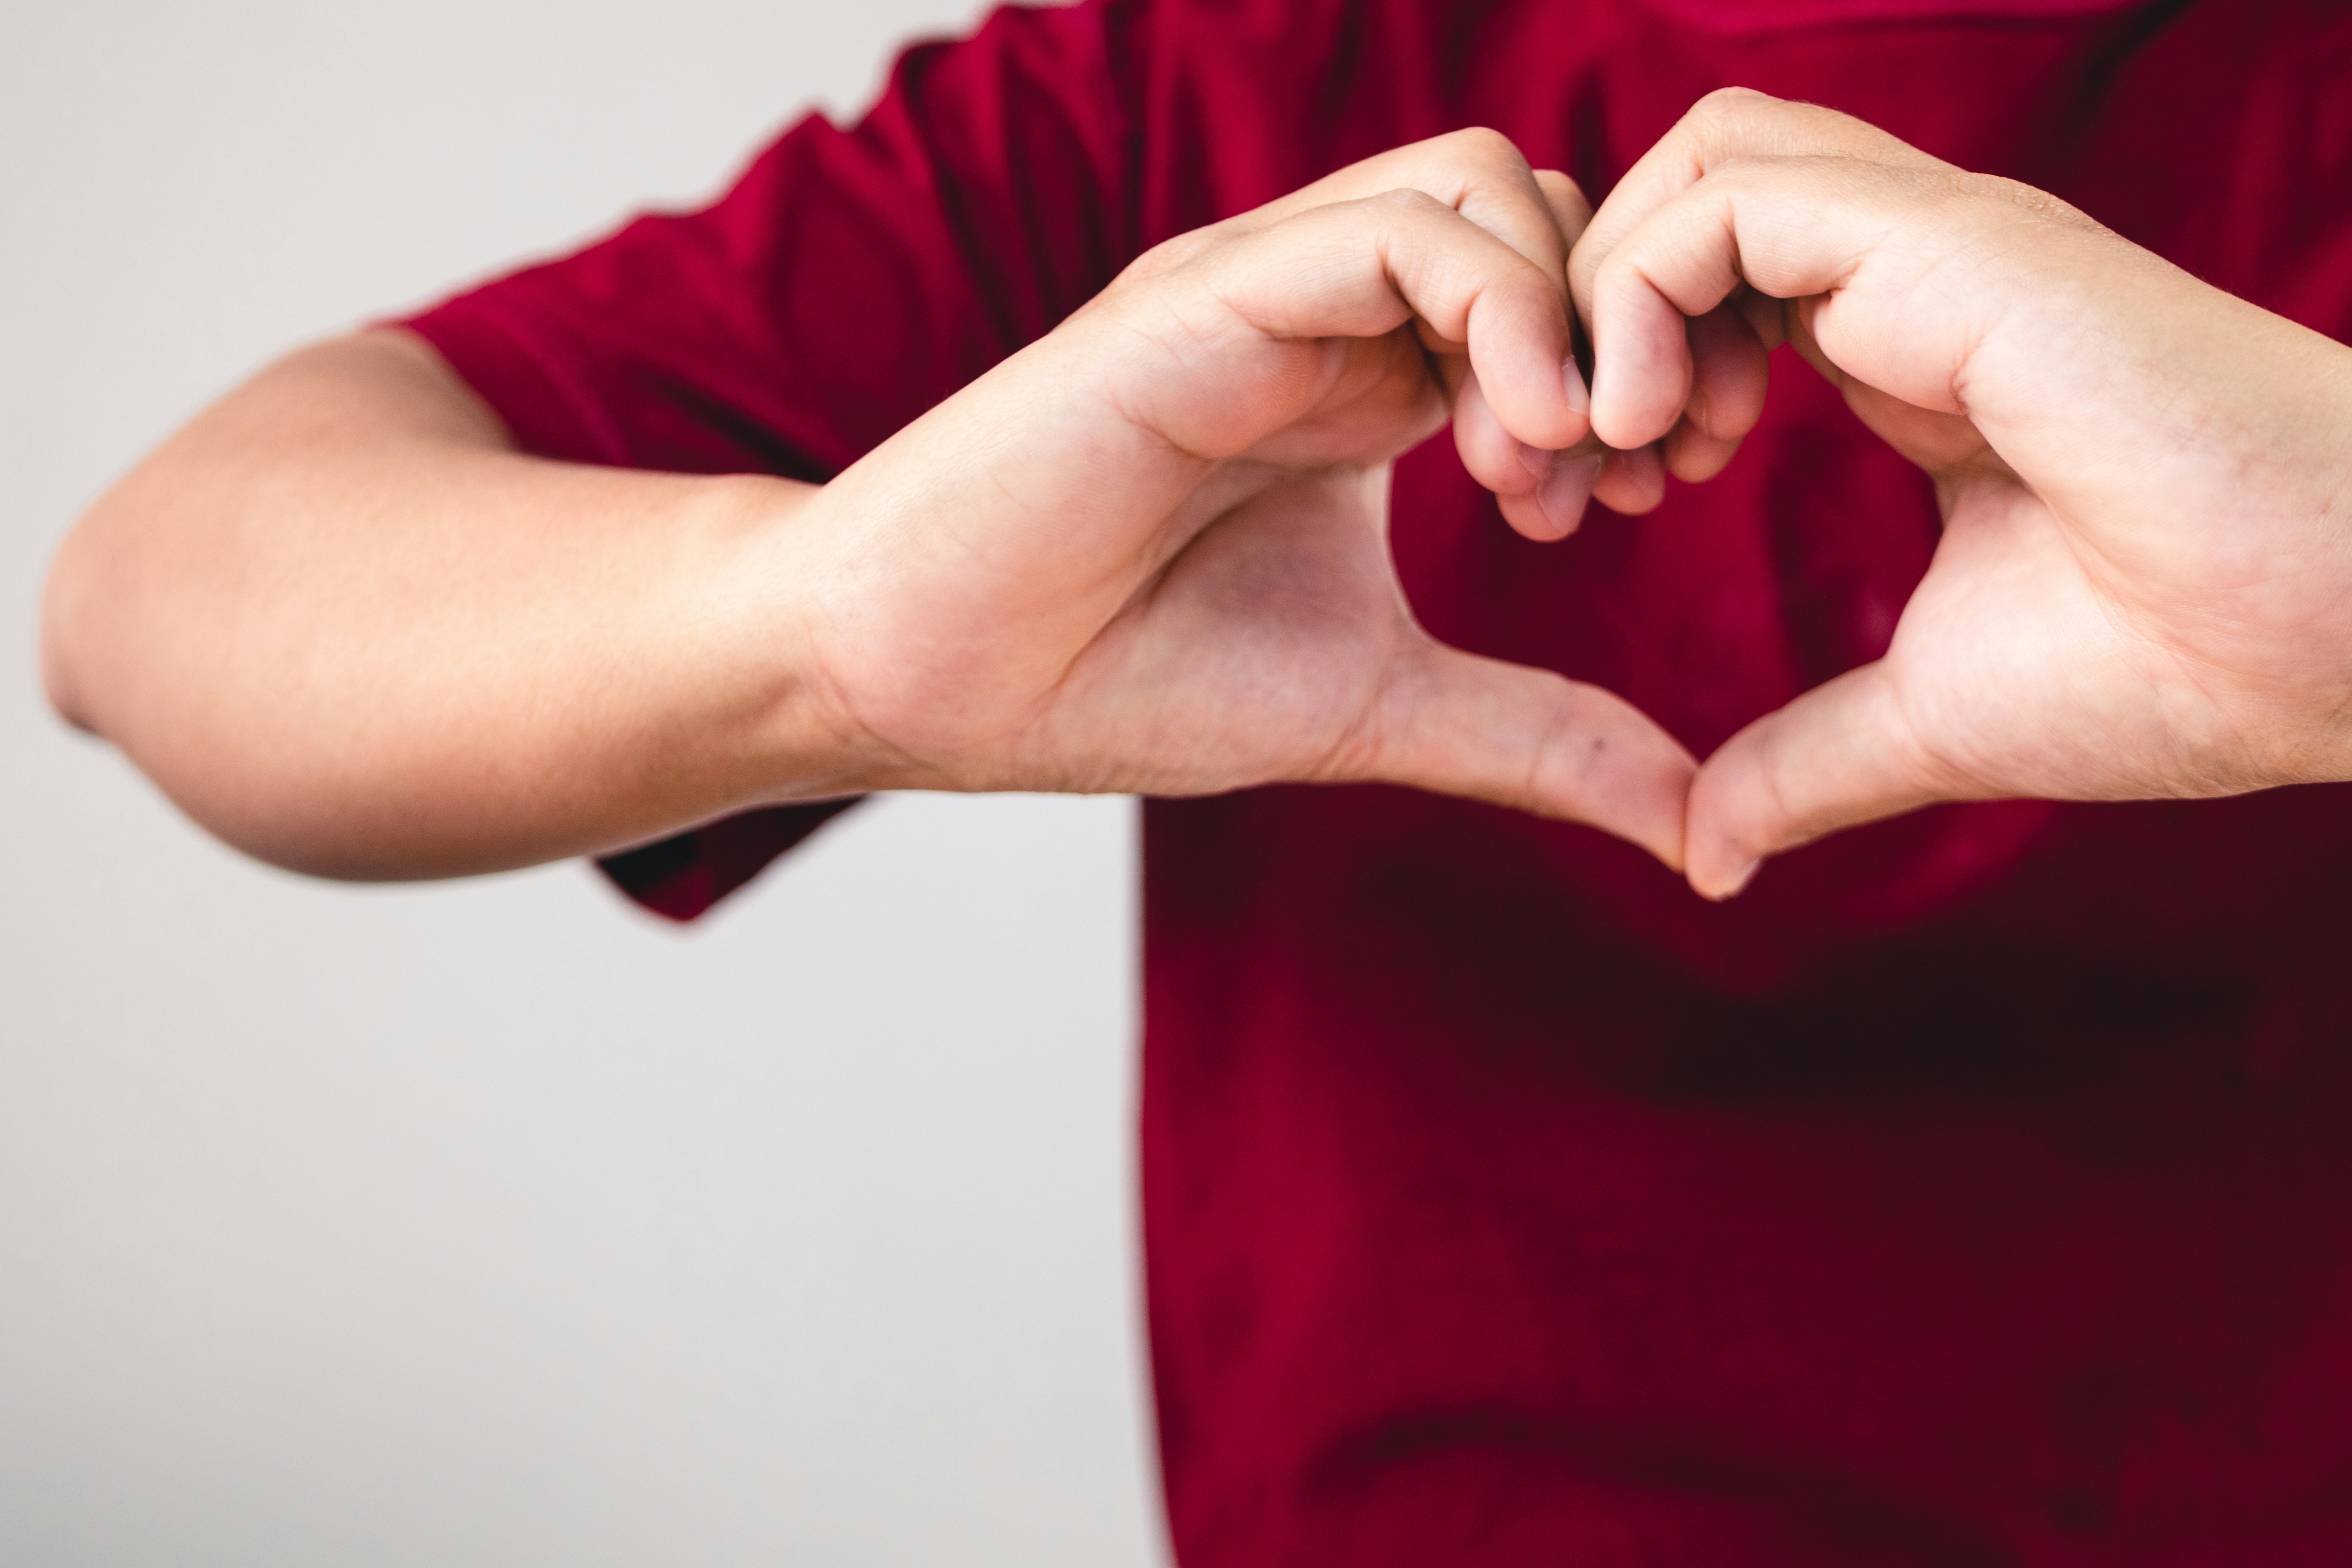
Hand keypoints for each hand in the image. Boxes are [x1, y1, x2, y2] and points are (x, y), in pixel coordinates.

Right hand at [796, 130, 1694, 865]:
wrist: (929, 680)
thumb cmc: (1120, 680)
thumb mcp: (1381, 705)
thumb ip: (1537, 737)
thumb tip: (1696, 819)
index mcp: (1368, 382)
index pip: (1558, 290)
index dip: (1638, 377)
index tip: (1636, 503)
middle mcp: (1325, 311)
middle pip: (1548, 208)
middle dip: (1632, 331)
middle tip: (1622, 483)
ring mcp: (1265, 287)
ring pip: (1489, 185)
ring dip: (1571, 316)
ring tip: (1555, 469)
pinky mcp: (1206, 294)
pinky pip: (1399, 229)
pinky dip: (1500, 312)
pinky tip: (1512, 445)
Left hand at [1568, 89, 2351, 897]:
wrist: (2339, 640)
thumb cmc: (2180, 666)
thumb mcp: (1929, 719)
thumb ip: (1805, 764)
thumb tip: (1708, 851)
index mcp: (1909, 353)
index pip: (1707, 282)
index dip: (1608, 373)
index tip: (1583, 503)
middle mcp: (1915, 277)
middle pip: (1681, 197)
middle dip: (1573, 317)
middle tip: (1548, 470)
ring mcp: (1938, 247)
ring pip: (1699, 159)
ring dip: (1600, 294)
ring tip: (1594, 448)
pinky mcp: (1956, 244)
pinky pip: (1731, 191)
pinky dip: (1642, 289)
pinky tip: (1645, 427)